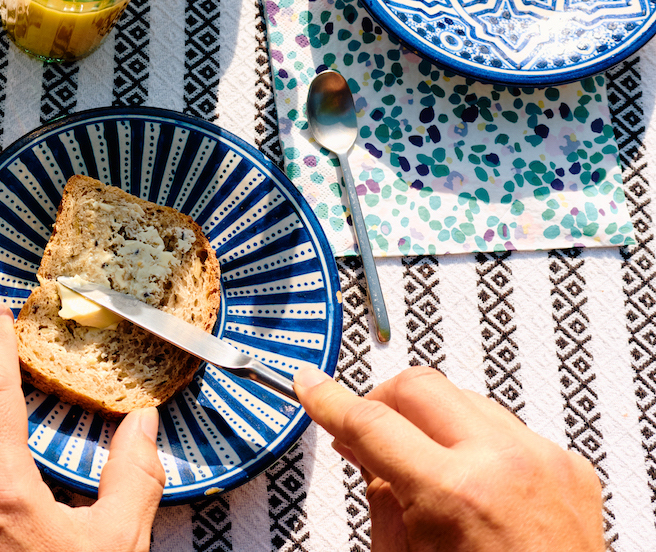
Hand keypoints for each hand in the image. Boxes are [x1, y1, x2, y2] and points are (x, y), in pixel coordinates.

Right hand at [295, 364, 602, 551]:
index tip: (311, 385)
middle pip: (417, 386)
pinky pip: (506, 427)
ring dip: (431, 421)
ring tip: (422, 462)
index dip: (328, 400)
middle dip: (381, 401)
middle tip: (366, 429)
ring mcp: (543, 460)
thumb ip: (378, 492)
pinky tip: (470, 477)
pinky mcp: (568, 465)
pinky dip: (476, 442)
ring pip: (462, 398)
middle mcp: (504, 464)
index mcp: (456, 493)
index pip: (370, 421)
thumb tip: (361, 445)